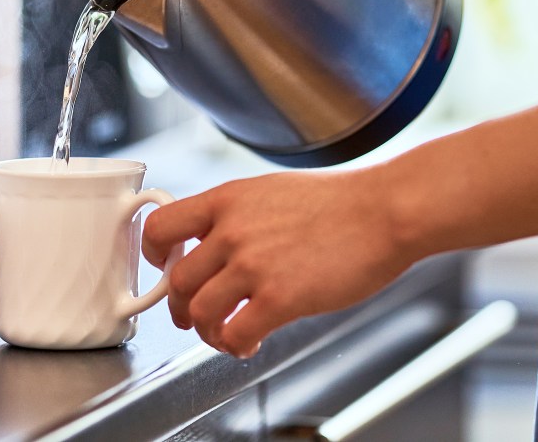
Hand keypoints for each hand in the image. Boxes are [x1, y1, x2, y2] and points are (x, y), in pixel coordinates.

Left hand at [142, 166, 412, 357]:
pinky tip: (250, 342)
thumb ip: (236, 214)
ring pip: (199, 313)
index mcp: (228, 199)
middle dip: (182, 307)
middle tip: (194, 316)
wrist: (382, 211)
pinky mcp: (279, 298)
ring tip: (225, 334)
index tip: (166, 268)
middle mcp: (232, 230)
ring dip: (207, 332)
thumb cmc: (339, 202)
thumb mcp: (271, 190)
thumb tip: (213, 240)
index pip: (160, 226)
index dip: (155, 255)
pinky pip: (234, 335)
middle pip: (177, 281)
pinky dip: (235, 346)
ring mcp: (253, 265)